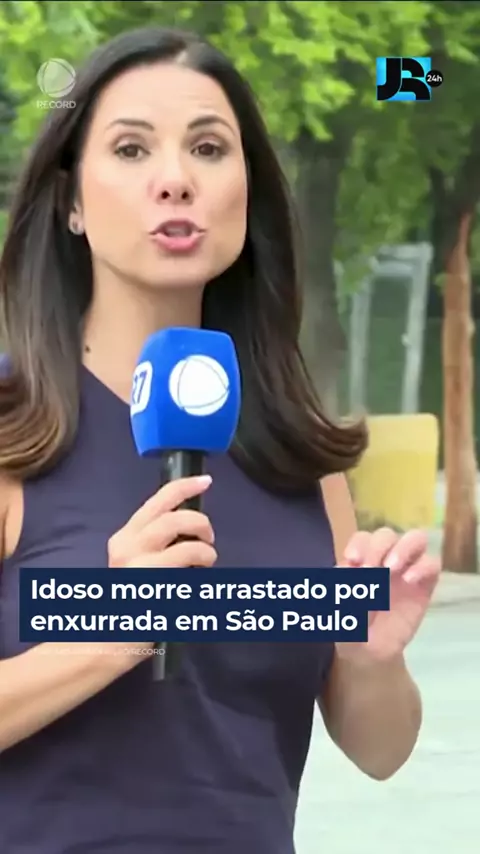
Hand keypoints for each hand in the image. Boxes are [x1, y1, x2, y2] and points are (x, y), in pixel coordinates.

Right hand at [106, 474, 215, 663]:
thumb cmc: (128, 603)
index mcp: (125, 537)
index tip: (205, 481)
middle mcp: (129, 546)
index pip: (157, 502)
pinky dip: (202, 568)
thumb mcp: (135, 563)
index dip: (184, 486)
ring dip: (204, 548)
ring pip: (186, 541)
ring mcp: (141, 566)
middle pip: (174, 517)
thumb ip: (157, 543)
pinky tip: (198, 582)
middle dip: (200, 522)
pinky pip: (189, 566)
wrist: (107, 640)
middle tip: (208, 538)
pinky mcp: (155, 585)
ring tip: (206, 560)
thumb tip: (192, 527)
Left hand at [335, 528, 439, 664]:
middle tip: (369, 570)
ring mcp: (407, 569)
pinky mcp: (426, 584)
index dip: (359, 544)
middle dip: (378, 547)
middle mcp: (385, 559)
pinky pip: (432, 564)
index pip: (363, 538)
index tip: (352, 560)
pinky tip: (409, 581)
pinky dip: (421, 567)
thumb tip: (349, 569)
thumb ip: (344, 591)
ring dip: (403, 548)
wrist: (369, 653)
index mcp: (361, 560)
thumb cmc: (350, 625)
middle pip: (387, 534)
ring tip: (391, 569)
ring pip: (415, 539)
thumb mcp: (339, 611)